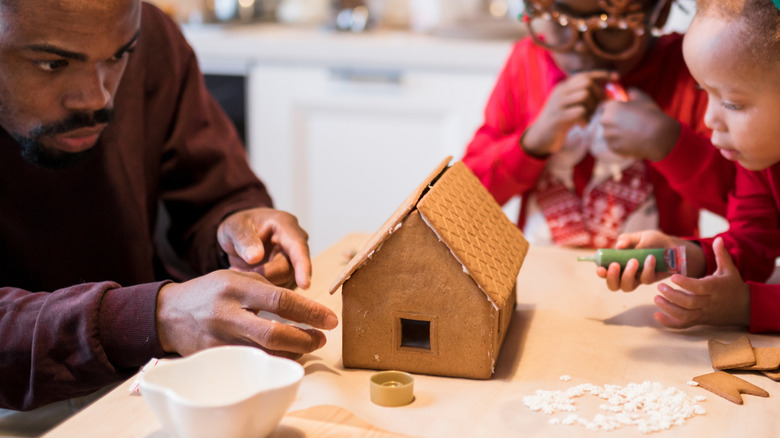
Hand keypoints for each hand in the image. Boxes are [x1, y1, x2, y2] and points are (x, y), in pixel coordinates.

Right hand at [156, 269, 338, 358]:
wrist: (168, 314)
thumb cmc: (210, 292)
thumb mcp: (235, 276)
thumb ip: (267, 287)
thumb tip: (303, 306)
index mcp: (235, 287)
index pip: (281, 300)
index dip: (310, 312)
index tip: (330, 319)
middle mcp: (226, 313)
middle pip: (274, 334)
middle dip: (305, 339)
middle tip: (321, 337)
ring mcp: (218, 339)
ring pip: (264, 354)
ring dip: (293, 352)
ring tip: (307, 345)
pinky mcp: (213, 358)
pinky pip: (249, 363)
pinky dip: (271, 360)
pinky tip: (283, 354)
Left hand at [217, 207, 310, 289]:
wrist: (239, 235)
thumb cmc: (239, 227)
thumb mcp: (234, 227)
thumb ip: (243, 239)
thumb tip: (255, 257)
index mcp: (286, 226)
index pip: (299, 248)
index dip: (303, 266)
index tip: (304, 285)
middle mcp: (295, 243)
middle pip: (289, 269)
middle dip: (266, 277)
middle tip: (240, 273)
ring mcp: (293, 260)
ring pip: (285, 282)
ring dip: (263, 283)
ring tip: (240, 272)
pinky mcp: (288, 275)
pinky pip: (280, 288)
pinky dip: (264, 289)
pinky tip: (248, 280)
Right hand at [522, 70, 617, 156]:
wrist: (539, 137)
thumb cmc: (559, 121)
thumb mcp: (569, 105)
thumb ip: (583, 97)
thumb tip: (607, 94)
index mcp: (563, 87)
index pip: (586, 74)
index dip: (603, 74)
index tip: (616, 77)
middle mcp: (560, 92)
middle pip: (587, 83)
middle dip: (598, 94)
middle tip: (598, 108)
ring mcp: (558, 104)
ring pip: (584, 95)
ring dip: (592, 107)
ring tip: (589, 117)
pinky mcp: (558, 117)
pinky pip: (580, 112)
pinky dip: (585, 119)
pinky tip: (582, 126)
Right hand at [595, 230, 702, 291]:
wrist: (674, 246)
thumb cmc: (654, 241)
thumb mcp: (640, 236)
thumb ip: (627, 239)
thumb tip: (618, 245)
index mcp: (619, 262)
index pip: (605, 272)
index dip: (601, 273)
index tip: (600, 268)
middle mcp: (626, 273)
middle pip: (613, 286)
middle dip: (611, 278)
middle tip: (615, 265)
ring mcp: (638, 278)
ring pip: (627, 286)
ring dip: (627, 275)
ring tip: (634, 261)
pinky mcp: (651, 280)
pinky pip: (645, 279)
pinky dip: (647, 268)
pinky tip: (651, 257)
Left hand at [600, 88, 681, 161]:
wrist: (657, 136)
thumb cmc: (650, 115)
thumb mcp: (642, 97)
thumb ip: (632, 92)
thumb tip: (627, 91)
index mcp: (610, 107)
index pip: (606, 107)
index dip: (616, 109)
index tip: (623, 113)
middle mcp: (605, 121)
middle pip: (607, 121)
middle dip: (615, 122)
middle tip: (630, 124)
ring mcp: (608, 136)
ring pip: (610, 134)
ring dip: (618, 134)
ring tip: (633, 134)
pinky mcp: (613, 148)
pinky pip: (615, 145)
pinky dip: (622, 144)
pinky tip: (633, 142)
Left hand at [653, 237, 749, 328]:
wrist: (744, 307)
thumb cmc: (732, 285)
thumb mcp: (729, 269)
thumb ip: (721, 255)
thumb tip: (718, 239)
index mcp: (716, 288)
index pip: (700, 287)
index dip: (686, 283)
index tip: (673, 276)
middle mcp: (709, 302)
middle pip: (690, 303)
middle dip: (673, 296)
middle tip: (660, 287)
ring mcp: (704, 314)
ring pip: (685, 316)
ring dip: (669, 309)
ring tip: (656, 298)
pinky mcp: (699, 321)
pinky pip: (684, 325)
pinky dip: (669, 323)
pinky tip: (656, 316)